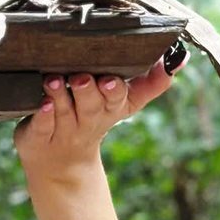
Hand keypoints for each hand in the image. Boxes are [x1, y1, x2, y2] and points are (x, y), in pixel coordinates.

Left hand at [12, 47, 184, 179]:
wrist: (59, 162)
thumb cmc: (91, 117)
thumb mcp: (124, 103)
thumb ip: (151, 82)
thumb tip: (179, 58)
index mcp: (110, 108)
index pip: (118, 100)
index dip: (116, 92)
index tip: (112, 81)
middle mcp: (88, 119)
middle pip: (91, 106)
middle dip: (89, 91)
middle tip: (83, 77)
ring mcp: (64, 129)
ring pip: (65, 111)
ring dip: (61, 96)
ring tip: (55, 81)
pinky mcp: (40, 136)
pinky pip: (43, 125)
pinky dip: (44, 115)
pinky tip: (44, 104)